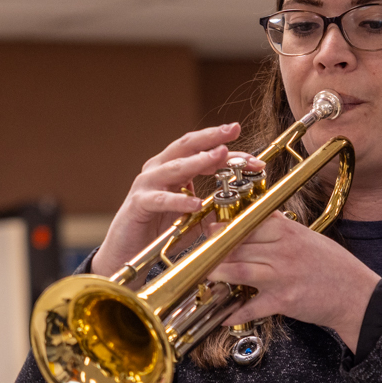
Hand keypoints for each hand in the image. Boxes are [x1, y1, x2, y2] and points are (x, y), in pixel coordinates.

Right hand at [91, 123, 251, 275]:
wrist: (126, 252)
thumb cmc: (159, 231)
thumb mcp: (193, 218)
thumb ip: (212, 208)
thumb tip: (242, 206)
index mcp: (173, 169)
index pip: (202, 151)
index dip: (228, 150)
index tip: (254, 158)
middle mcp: (159, 170)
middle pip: (187, 146)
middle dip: (212, 138)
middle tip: (233, 130)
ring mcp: (146, 184)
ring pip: (175, 167)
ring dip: (199, 161)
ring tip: (219, 156)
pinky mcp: (138, 204)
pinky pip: (160, 199)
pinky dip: (178, 200)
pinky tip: (195, 203)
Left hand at [218, 211, 379, 348]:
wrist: (356, 295)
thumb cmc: (334, 266)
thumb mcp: (309, 238)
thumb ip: (282, 230)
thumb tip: (257, 220)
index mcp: (288, 232)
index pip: (248, 224)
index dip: (224, 228)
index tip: (211, 230)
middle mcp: (282, 251)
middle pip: (237, 247)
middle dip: (213, 250)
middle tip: (198, 254)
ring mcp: (281, 276)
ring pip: (238, 272)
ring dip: (216, 275)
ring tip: (202, 276)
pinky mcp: (283, 301)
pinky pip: (251, 308)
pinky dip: (234, 313)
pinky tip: (222, 315)